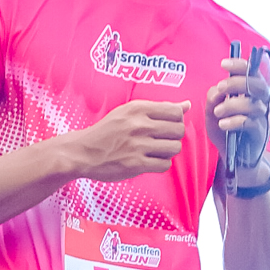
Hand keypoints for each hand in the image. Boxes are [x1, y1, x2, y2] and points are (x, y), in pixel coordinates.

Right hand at [66, 101, 188, 181]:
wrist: (83, 152)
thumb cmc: (107, 131)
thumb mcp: (129, 112)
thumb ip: (159, 108)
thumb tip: (186, 105)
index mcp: (138, 108)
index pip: (175, 112)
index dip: (176, 120)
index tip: (167, 125)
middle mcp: (139, 125)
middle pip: (178, 130)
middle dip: (174, 136)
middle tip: (161, 139)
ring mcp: (138, 145)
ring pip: (174, 148)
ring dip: (168, 151)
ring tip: (155, 150)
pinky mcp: (136, 164)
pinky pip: (164, 164)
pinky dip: (161, 164)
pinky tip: (150, 160)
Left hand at [204, 55, 269, 167]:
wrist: (235, 157)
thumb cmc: (226, 129)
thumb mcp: (213, 110)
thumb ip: (214, 97)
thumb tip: (217, 91)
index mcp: (255, 92)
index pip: (253, 72)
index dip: (240, 65)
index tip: (223, 64)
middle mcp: (265, 102)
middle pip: (257, 85)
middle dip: (236, 83)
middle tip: (220, 89)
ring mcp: (265, 118)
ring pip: (253, 104)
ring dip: (232, 105)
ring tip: (217, 112)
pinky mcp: (262, 133)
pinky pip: (250, 123)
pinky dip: (235, 122)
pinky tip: (222, 124)